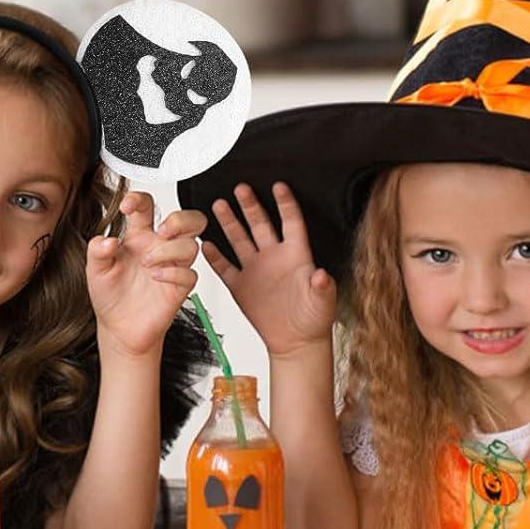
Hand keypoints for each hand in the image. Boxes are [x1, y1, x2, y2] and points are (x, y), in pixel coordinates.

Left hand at [87, 193, 203, 357]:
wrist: (118, 327)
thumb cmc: (109, 294)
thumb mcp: (95, 269)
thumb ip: (97, 250)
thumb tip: (107, 239)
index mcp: (139, 236)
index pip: (147, 206)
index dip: (140, 199)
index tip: (127, 206)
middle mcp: (159, 248)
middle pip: (189, 219)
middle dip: (180, 219)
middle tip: (162, 230)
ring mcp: (172, 266)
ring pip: (191, 245)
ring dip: (170, 250)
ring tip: (147, 263)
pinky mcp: (179, 287)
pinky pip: (190, 274)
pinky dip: (173, 273)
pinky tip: (155, 277)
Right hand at [200, 181, 335, 357]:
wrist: (296, 342)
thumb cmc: (313, 319)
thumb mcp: (323, 301)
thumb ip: (322, 286)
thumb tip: (321, 274)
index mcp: (296, 255)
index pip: (291, 222)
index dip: (285, 204)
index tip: (278, 186)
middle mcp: (274, 257)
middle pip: (260, 224)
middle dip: (250, 205)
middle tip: (240, 188)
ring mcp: (256, 270)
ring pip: (239, 239)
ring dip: (229, 223)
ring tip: (218, 205)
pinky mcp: (241, 286)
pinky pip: (225, 268)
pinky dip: (214, 257)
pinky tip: (206, 244)